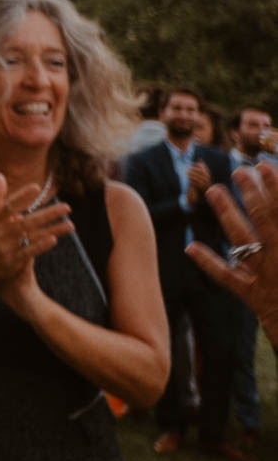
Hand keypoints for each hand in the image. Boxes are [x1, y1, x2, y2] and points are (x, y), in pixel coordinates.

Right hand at [0, 172, 72, 286]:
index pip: (9, 206)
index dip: (22, 197)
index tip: (37, 188)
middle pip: (26, 221)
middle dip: (48, 214)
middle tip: (68, 207)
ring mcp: (6, 247)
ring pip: (31, 235)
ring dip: (52, 229)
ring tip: (71, 224)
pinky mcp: (12, 261)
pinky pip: (28, 252)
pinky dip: (40, 245)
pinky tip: (54, 239)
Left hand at [187, 164, 277, 339]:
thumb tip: (275, 200)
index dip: (276, 188)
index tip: (265, 165)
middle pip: (265, 220)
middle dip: (251, 193)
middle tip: (238, 171)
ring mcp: (265, 277)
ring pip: (243, 240)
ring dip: (227, 214)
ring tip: (213, 190)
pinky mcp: (252, 295)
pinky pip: (227, 277)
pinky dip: (208, 262)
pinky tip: (190, 247)